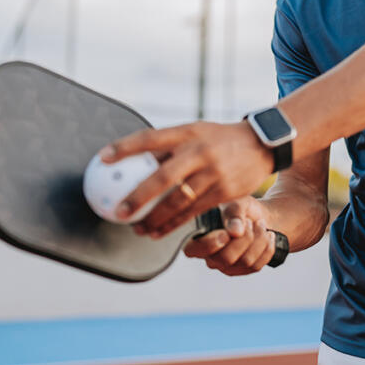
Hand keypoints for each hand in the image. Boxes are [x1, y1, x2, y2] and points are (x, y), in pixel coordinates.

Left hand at [101, 120, 272, 236]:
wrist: (262, 145)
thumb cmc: (219, 138)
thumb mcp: (196, 131)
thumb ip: (170, 146)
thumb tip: (134, 160)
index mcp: (187, 132)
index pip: (150, 138)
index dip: (125, 147)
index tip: (103, 158)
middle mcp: (199, 152)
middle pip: (163, 177)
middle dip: (138, 196)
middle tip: (118, 211)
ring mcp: (213, 173)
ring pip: (178, 201)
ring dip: (154, 218)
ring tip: (136, 229)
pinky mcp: (223, 192)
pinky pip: (193, 212)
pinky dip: (173, 224)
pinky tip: (158, 232)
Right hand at [182, 197, 277, 275]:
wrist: (261, 216)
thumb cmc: (243, 208)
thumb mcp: (237, 202)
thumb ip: (233, 214)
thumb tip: (235, 231)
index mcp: (199, 237)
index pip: (193, 249)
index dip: (210, 244)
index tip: (226, 233)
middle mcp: (210, 256)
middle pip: (226, 258)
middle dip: (245, 238)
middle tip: (250, 222)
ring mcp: (227, 266)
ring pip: (245, 261)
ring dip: (259, 240)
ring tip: (261, 224)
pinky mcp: (244, 270)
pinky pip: (257, 265)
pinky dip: (267, 248)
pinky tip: (268, 235)